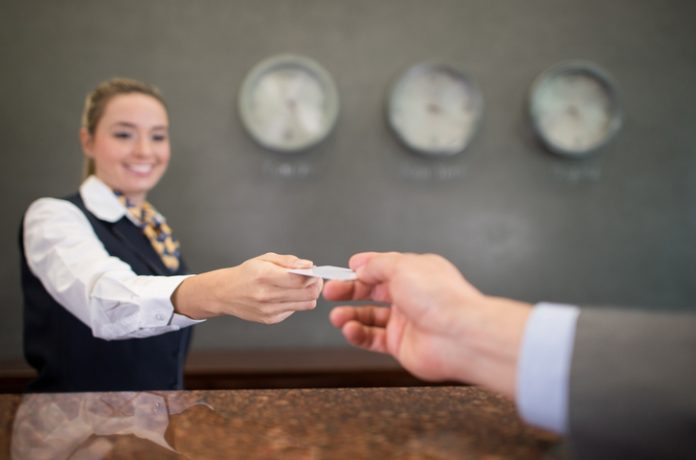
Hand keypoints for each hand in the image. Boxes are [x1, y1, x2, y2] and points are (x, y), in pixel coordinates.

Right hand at [173, 253, 321, 323]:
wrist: (224, 293)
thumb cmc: (246, 273)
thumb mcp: (265, 259)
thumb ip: (289, 261)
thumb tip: (308, 265)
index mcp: (265, 275)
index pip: (301, 279)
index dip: (313, 275)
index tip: (314, 271)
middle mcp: (267, 295)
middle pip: (308, 294)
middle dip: (316, 285)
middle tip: (314, 279)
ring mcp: (269, 310)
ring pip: (306, 304)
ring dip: (309, 295)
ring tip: (302, 287)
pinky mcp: (270, 319)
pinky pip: (294, 310)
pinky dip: (296, 302)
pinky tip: (286, 295)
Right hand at [323, 252, 530, 397]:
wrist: (458, 336)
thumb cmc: (440, 299)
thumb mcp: (402, 266)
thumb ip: (377, 265)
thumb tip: (360, 266)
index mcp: (416, 272)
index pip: (383, 267)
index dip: (362, 268)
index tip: (343, 270)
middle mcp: (411, 295)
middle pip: (373, 291)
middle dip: (349, 291)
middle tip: (330, 292)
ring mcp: (406, 321)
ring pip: (370, 317)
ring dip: (350, 315)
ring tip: (336, 317)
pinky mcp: (401, 345)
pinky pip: (373, 338)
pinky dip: (359, 334)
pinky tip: (350, 330)